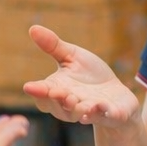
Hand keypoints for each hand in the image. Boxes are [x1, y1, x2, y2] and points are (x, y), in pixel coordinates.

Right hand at [21, 25, 139, 126]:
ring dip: (79, 110)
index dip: (37, 91)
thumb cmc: (91, 76)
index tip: (29, 87)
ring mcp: (90, 112)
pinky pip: (105, 117)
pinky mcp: (110, 115)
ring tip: (83, 104)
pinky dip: (103, 113)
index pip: (43, 93)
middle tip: (59, 92)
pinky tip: (102, 106)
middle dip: (58, 101)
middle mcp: (71, 104)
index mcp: (59, 89)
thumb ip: (53, 46)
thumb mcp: (72, 57)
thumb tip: (33, 28)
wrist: (117, 94)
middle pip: (58, 107)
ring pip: (79, 115)